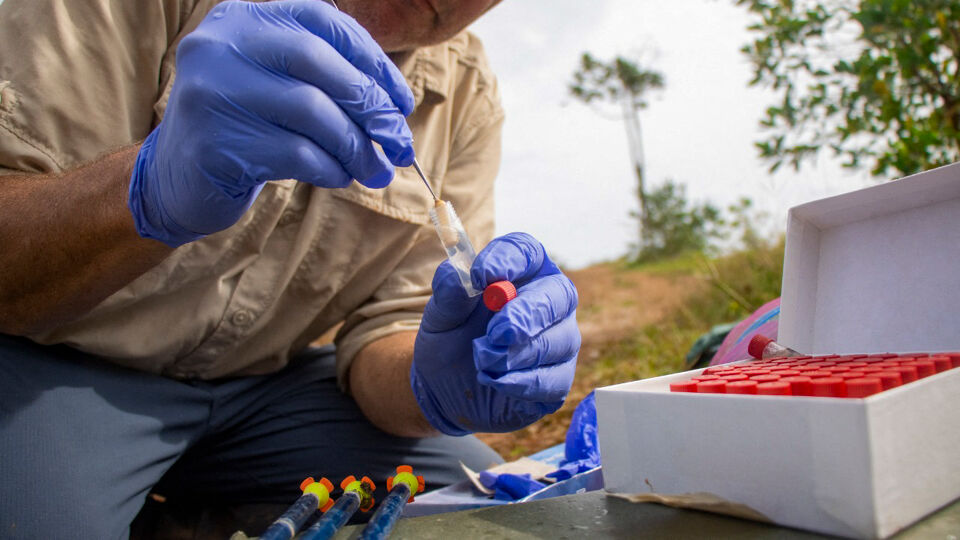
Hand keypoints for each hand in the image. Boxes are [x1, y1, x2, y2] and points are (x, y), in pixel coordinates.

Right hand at [129, 0, 414, 245]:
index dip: (373, 60)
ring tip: (376, 170)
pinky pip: (296, 153)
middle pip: (317, 62)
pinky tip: (340, 176)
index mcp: (242, 18)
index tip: (402, 102)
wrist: (177, 180)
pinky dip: (331, 167)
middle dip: (370, 105)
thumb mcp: (280, 86)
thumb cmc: (248, 129)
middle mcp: (219, 45)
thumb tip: (395, 107)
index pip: (324, 22)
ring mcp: (210, 92)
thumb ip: (329, 80)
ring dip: (357, 146)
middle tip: (399, 142)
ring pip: (311, 111)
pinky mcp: (213, 144)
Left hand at [411, 233, 580, 434]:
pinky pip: (554, 379)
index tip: (479, 277)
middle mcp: (550, 299)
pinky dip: (521, 383)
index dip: (507, 261)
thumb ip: (448, 293)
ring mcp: (561, 338)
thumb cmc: (450, 337)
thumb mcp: (440, 315)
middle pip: (559, 293)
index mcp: (522, 271)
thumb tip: (460, 276)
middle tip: (496, 332)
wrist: (447, 385)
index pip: (526, 252)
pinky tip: (493, 380)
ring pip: (558, 341)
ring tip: (480, 360)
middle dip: (528, 314)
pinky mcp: (560, 377)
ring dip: (515, 355)